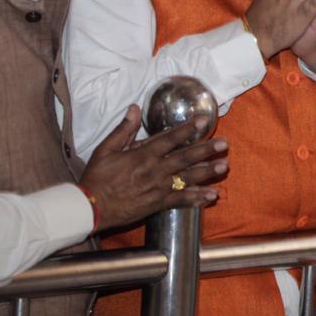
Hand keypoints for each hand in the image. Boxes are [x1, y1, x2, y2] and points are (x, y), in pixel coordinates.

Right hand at [80, 104, 227, 231]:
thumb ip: (123, 129)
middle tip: (224, 144)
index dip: (187, 129)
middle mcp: (154, 171)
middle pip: (185, 158)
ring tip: (224, 166)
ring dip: (207, 172)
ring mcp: (158, 188)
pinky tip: (211, 196)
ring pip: (187, 178)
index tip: (203, 121)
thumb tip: (134, 108)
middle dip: (206, 150)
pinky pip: (180, 201)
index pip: (169, 139)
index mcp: (142, 155)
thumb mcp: (106, 149)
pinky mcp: (157, 204)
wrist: (91, 208)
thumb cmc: (97, 177)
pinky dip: (197, 199)